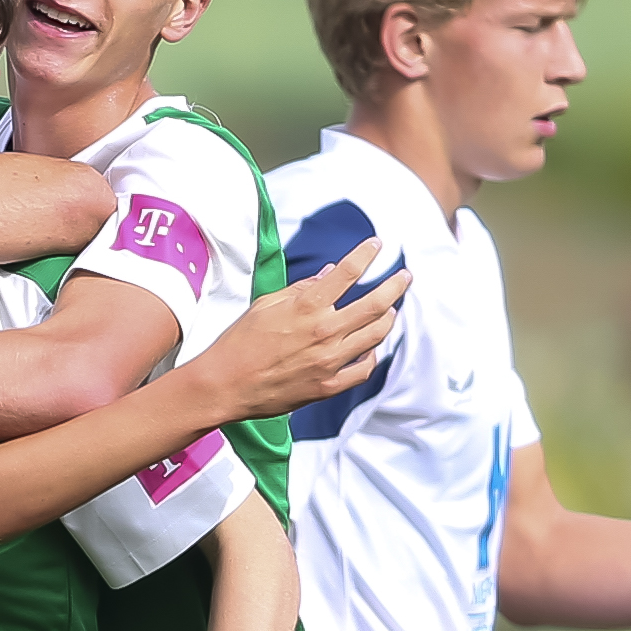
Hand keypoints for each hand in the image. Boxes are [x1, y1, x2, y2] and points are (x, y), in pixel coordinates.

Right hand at [195, 238, 408, 418]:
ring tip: (392, 309)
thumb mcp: (265, 305)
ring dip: (388, 318)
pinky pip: (363, 368)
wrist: (225, 385)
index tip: (376, 244)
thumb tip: (330, 273)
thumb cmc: (239, 342)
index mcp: (307, 307)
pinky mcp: (328, 386)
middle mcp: (324, 332)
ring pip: (376, 335)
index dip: (366, 254)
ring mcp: (329, 361)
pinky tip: (370, 347)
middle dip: (395, 286)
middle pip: (375, 304)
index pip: (347, 272)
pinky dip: (371, 354)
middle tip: (405, 277)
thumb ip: (301, 289)